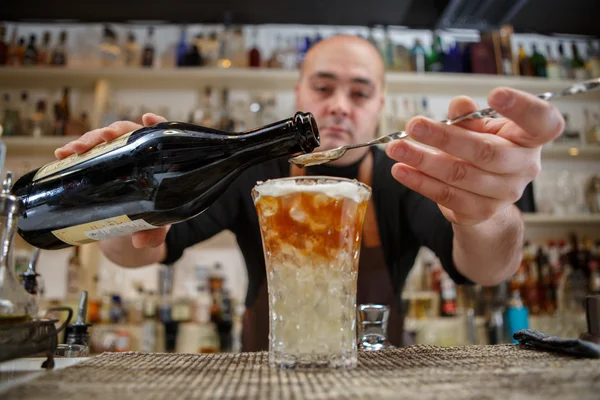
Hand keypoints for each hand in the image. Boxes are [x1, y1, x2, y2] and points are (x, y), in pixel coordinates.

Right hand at [54, 113, 171, 247]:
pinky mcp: (99, 164)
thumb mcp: (158, 224)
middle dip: (111, 132)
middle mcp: (139, 153)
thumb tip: (141, 240)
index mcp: (159, 161)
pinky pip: (87, 154)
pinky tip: (62, 154)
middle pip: (127, 133)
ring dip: (87, 140)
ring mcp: (117, 157)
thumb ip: (154, 232)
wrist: (134, 227)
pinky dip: (74, 152)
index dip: (157, 124)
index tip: (147, 119)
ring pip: (103, 140)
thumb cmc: (154, 217)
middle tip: (101, 138)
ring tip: (73, 150)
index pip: (161, 136)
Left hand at [385, 88, 563, 225]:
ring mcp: (504, 193)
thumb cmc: (484, 149)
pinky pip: (446, 195)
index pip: (543, 122)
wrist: (483, 197)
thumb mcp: (481, 128)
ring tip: (396, 148)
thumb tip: (459, 106)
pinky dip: (420, 182)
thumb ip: (470, 117)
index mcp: (531, 139)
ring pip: (459, 175)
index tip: (494, 94)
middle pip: (486, 152)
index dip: (523, 108)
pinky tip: (400, 170)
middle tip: (413, 125)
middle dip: (445, 138)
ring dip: (423, 160)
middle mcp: (525, 167)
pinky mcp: (480, 212)